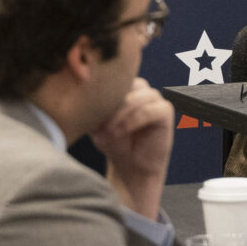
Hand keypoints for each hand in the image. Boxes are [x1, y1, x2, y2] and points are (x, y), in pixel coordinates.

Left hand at [91, 78, 174, 220]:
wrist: (131, 167)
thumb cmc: (113, 143)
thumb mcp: (96, 123)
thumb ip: (92, 108)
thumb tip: (81, 98)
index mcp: (124, 88)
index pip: (112, 78)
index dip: (100, 93)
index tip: (86, 112)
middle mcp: (141, 89)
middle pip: (126, 84)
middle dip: (110, 103)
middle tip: (97, 123)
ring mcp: (154, 99)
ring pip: (138, 96)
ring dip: (120, 114)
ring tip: (108, 131)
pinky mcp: (165, 112)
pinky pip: (150, 110)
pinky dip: (132, 121)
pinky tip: (120, 132)